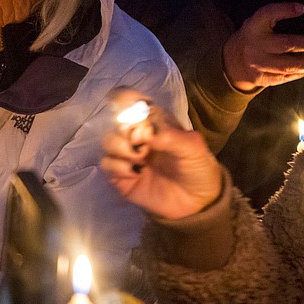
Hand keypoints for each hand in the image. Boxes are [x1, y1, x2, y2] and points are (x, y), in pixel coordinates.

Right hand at [101, 89, 222, 219]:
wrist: (197, 202)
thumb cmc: (197, 168)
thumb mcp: (193, 147)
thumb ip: (171, 136)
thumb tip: (144, 133)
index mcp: (154, 122)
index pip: (131, 101)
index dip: (125, 101)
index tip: (131, 111)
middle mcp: (137, 136)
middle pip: (115, 121)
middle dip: (126, 130)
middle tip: (143, 144)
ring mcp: (128, 155)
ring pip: (107, 141)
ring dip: (121, 148)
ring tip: (139, 160)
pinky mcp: (120, 176)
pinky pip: (106, 163)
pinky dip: (117, 167)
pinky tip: (134, 174)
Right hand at [222, 2, 303, 91]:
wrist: (233, 62)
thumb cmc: (254, 37)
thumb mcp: (258, 23)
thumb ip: (274, 17)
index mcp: (253, 27)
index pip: (267, 14)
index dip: (284, 10)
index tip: (301, 8)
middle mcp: (255, 46)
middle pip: (286, 44)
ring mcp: (258, 64)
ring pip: (288, 65)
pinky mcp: (263, 78)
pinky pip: (286, 77)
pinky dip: (301, 73)